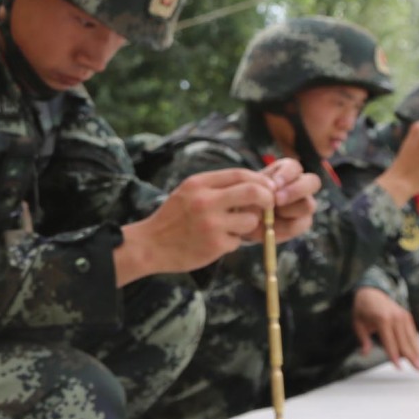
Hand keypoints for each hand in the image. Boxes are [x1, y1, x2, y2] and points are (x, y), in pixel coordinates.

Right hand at [115, 168, 275, 284]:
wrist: (149, 245)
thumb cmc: (173, 218)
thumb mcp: (188, 192)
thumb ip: (216, 187)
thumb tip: (253, 185)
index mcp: (199, 184)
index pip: (240, 174)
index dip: (260, 181)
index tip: (267, 188)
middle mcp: (205, 201)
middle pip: (254, 192)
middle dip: (268, 199)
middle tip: (268, 206)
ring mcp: (211, 224)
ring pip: (251, 220)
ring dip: (248, 225)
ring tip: (232, 228)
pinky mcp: (215, 245)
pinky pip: (238, 241)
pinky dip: (231, 242)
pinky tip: (215, 242)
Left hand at [248, 158, 322, 243]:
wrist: (243, 220)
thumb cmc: (246, 200)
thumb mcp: (247, 192)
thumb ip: (259, 188)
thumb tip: (271, 192)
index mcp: (286, 171)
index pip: (294, 166)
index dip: (286, 174)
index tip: (274, 185)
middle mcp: (300, 184)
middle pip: (313, 182)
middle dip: (296, 190)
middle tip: (277, 200)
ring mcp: (304, 203)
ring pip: (309, 204)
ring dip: (289, 211)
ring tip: (269, 217)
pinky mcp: (303, 221)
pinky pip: (301, 224)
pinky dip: (285, 227)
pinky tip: (271, 228)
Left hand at [352, 286, 418, 370]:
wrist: (371, 293)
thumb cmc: (363, 310)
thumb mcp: (358, 324)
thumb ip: (363, 340)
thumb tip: (364, 353)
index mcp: (382, 319)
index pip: (389, 342)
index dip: (394, 355)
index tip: (399, 367)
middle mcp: (395, 317)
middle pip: (404, 342)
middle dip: (411, 357)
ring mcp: (403, 316)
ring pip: (411, 338)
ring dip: (417, 352)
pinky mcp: (407, 316)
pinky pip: (412, 333)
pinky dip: (416, 344)